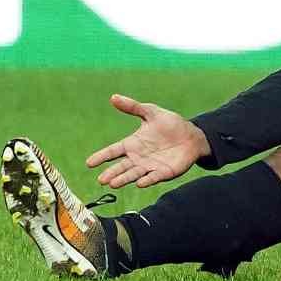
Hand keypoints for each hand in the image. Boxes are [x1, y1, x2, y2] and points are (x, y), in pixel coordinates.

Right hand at [86, 93, 209, 189]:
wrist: (191, 136)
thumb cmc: (169, 124)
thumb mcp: (151, 112)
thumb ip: (133, 107)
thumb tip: (113, 97)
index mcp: (133, 144)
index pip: (113, 151)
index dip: (102, 156)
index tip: (89, 163)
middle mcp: (138, 158)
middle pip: (122, 166)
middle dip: (112, 173)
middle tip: (102, 179)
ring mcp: (150, 166)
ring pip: (134, 174)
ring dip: (124, 179)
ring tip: (113, 184)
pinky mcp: (163, 172)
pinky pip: (154, 177)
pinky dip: (147, 180)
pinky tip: (140, 183)